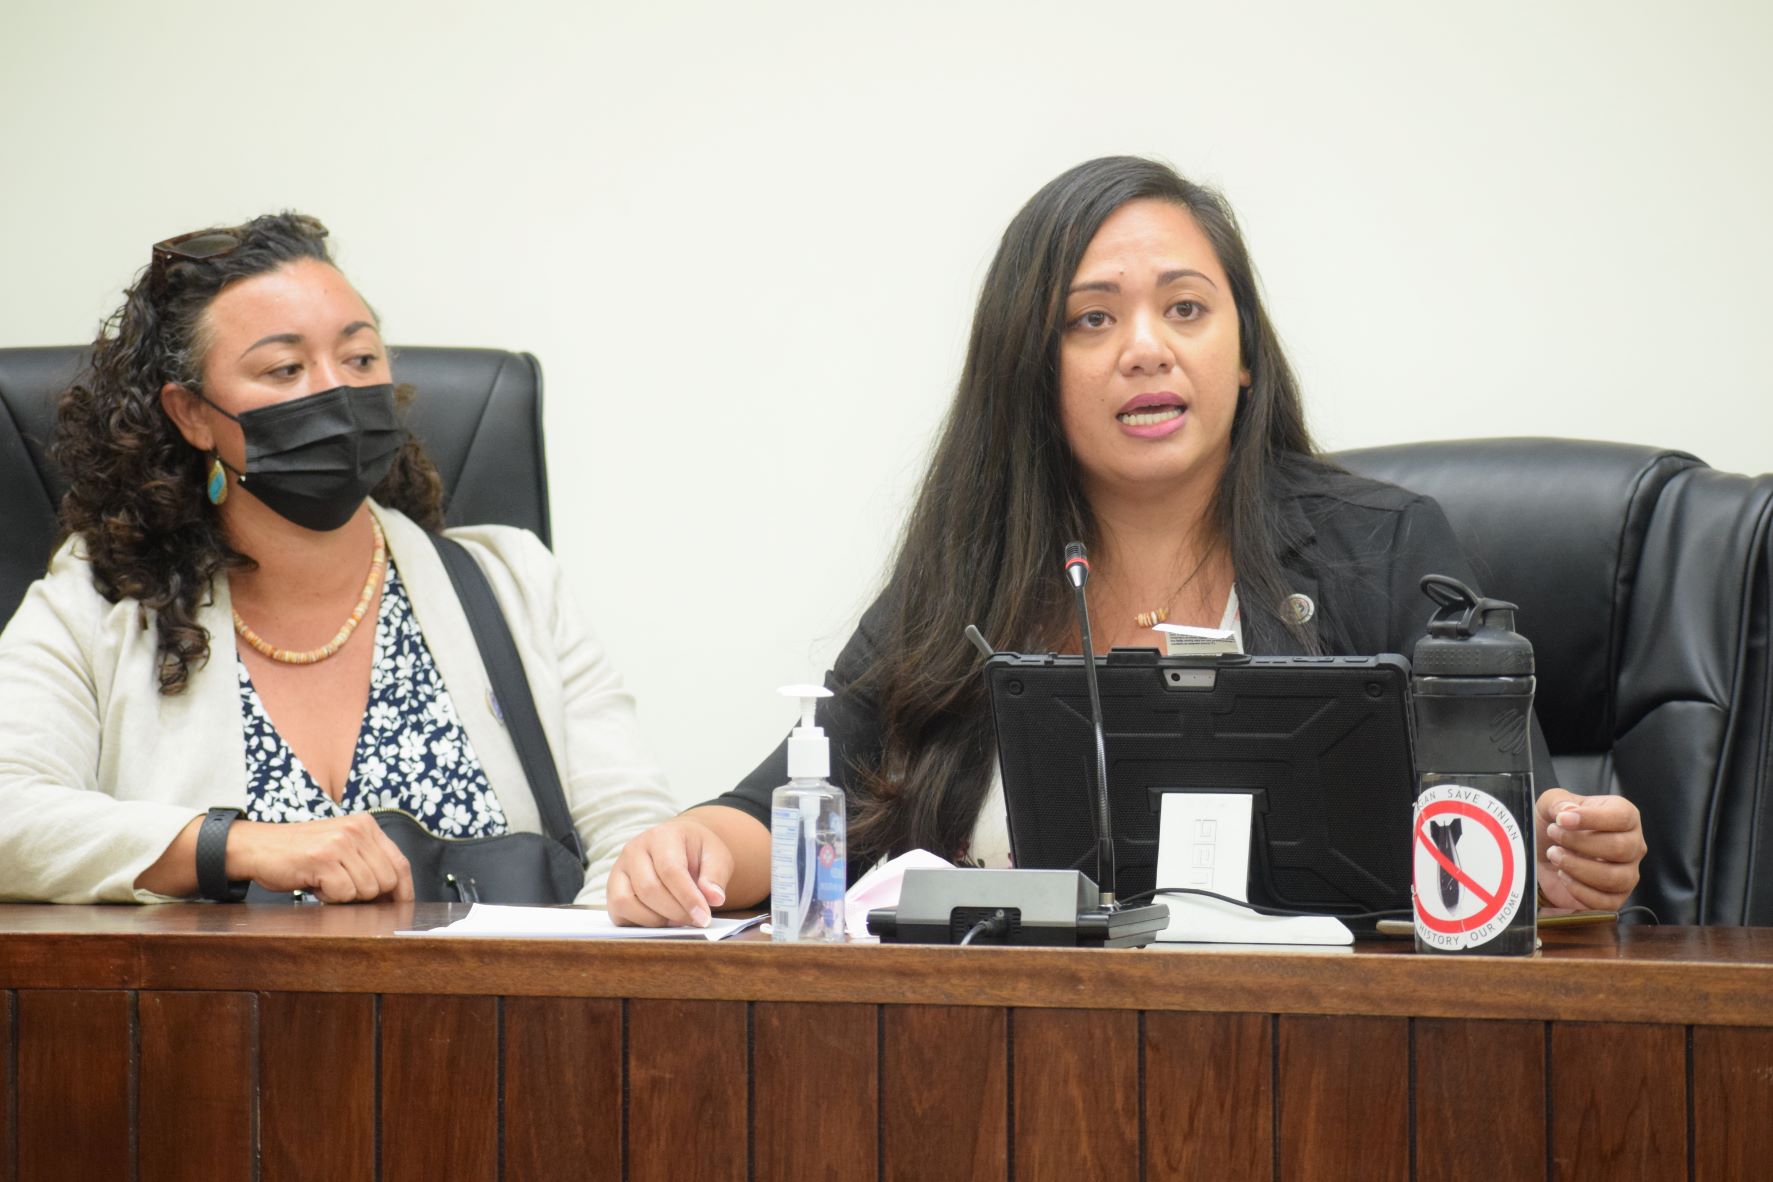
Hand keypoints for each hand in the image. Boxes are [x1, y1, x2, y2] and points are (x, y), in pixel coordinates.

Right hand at [228, 815, 413, 902]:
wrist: (259, 846)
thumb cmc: (301, 852)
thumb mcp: (342, 847)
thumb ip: (369, 862)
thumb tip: (396, 894)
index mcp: (366, 825)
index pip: (400, 863)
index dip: (404, 889)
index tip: (402, 905)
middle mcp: (356, 830)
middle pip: (387, 881)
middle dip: (368, 895)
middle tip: (342, 887)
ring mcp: (339, 843)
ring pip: (367, 890)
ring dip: (346, 896)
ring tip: (326, 882)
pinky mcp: (322, 859)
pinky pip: (343, 894)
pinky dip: (329, 897)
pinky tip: (316, 883)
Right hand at [606, 817, 732, 926]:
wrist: (680, 846)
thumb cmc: (698, 852)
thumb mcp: (716, 856)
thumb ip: (715, 876)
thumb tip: (714, 898)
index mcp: (662, 835)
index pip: (670, 870)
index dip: (687, 898)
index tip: (704, 918)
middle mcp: (634, 849)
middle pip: (648, 889)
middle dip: (674, 912)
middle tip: (695, 921)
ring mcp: (619, 868)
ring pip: (626, 902)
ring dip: (655, 919)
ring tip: (677, 919)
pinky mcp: (612, 888)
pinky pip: (618, 911)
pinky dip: (639, 923)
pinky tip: (661, 919)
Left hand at [1534, 789, 1644, 910]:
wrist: (1543, 854)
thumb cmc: (1554, 825)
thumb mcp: (1550, 805)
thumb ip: (1558, 802)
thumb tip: (1568, 811)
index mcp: (1624, 816)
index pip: (1622, 817)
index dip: (1592, 818)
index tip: (1562, 819)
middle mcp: (1632, 845)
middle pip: (1621, 848)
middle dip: (1580, 843)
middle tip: (1554, 836)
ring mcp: (1627, 873)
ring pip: (1615, 877)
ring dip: (1579, 868)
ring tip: (1556, 856)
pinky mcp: (1616, 897)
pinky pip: (1607, 902)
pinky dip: (1580, 890)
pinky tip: (1563, 876)